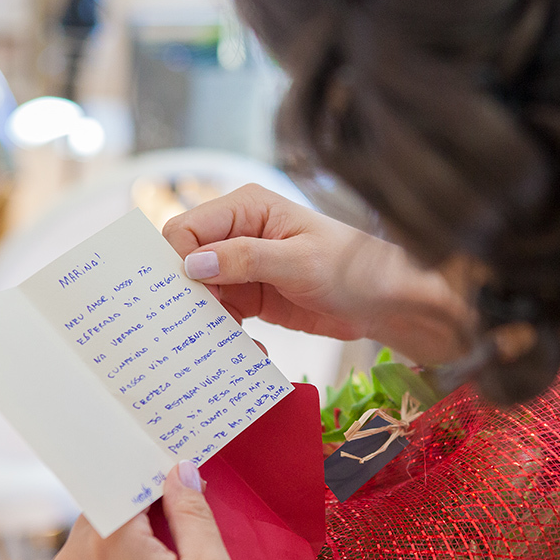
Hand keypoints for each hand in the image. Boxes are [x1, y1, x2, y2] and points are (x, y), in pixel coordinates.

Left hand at [44, 463, 237, 559]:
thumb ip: (194, 511)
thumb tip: (180, 471)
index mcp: (108, 539)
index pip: (126, 478)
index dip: (157, 474)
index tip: (182, 477)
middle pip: (108, 509)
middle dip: (144, 512)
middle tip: (184, 533)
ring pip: (94, 544)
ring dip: (127, 546)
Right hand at [162, 184, 473, 363]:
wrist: (387, 302)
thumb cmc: (352, 268)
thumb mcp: (298, 262)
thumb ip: (245, 260)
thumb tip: (193, 264)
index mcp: (246, 208)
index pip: (186, 229)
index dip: (172, 262)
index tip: (175, 299)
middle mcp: (238, 233)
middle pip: (186, 263)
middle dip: (184, 296)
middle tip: (186, 331)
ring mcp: (243, 267)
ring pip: (200, 294)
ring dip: (205, 321)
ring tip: (218, 347)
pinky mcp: (252, 296)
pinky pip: (222, 315)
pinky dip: (225, 334)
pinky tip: (247, 351)